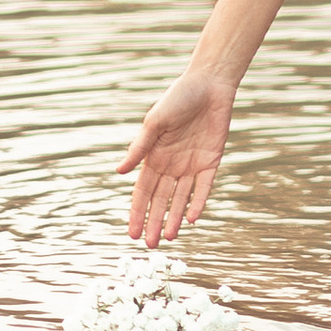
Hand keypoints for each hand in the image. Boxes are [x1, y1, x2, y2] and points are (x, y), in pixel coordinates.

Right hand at [118, 69, 235, 247]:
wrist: (209, 85)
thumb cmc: (177, 98)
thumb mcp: (154, 123)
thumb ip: (139, 148)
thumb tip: (119, 172)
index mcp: (153, 157)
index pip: (143, 192)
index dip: (136, 212)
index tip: (131, 233)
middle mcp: (171, 165)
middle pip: (161, 200)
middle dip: (154, 222)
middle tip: (150, 246)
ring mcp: (191, 166)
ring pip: (181, 199)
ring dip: (174, 218)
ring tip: (169, 238)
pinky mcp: (211, 162)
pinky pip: (203, 188)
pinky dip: (198, 203)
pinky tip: (191, 219)